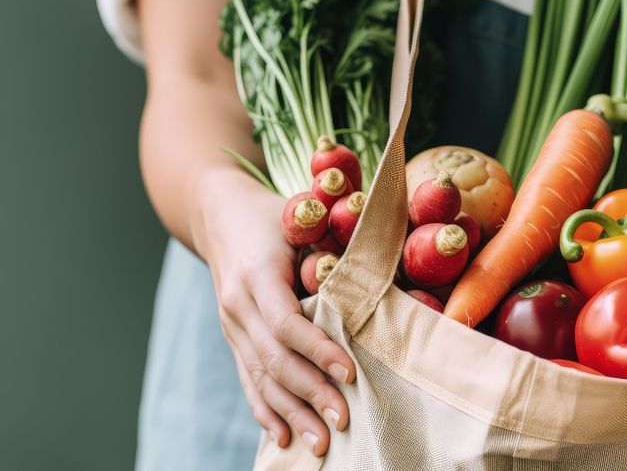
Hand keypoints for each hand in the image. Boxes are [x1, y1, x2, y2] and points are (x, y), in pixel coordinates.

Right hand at [192, 168, 355, 456]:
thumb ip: (330, 250)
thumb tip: (376, 281)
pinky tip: (284, 437)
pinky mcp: (233, 338)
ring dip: (291, 413)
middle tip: (344, 420)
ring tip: (320, 444)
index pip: (286, 323)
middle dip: (310, 393)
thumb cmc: (272, 214)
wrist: (219, 212)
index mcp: (258, 274)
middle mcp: (238, 305)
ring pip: (260, 377)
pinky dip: (266, 411)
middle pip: (274, 359)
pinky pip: (247, 380)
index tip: (349, 373)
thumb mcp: (299, 219)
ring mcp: (231, 325)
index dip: (318, 350)